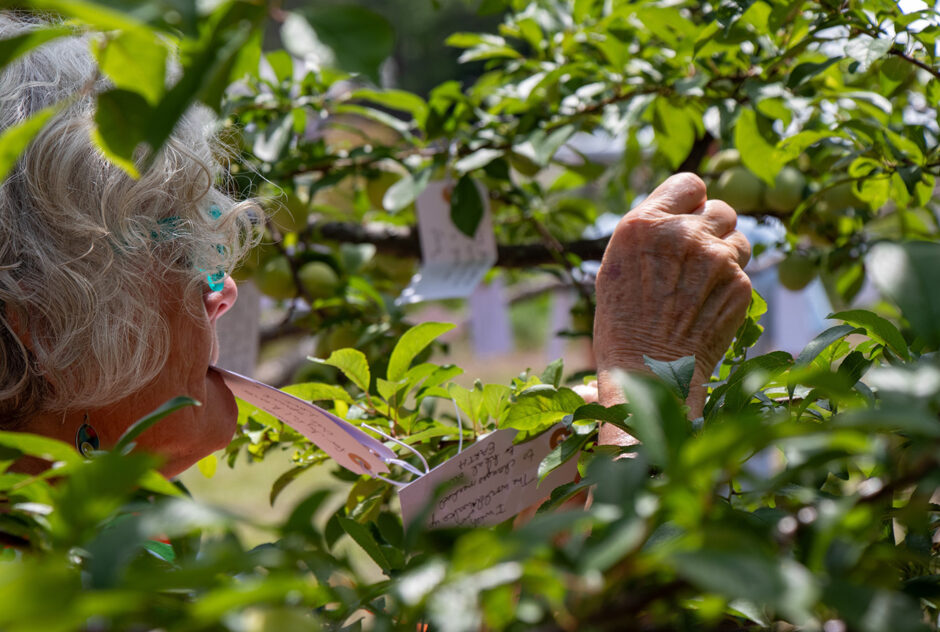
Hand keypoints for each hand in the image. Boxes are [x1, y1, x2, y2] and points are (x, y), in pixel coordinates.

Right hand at [593, 173, 751, 439]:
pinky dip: (731, 287)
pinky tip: (708, 308)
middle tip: (695, 262)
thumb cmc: (624, 322)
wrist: (648, 373)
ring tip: (701, 288)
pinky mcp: (739, 284)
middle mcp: (681, 234)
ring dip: (726, 256)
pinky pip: (744, 272)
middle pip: (720, 209)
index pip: (689, 184)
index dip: (690, 204)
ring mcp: (714, 258)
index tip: (686, 222)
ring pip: (738, 239)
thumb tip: (683, 210)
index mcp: (644, 224)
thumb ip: (651, 231)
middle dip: (712, 231)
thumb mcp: (617, 266)